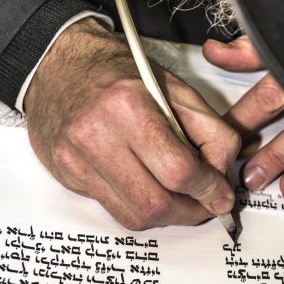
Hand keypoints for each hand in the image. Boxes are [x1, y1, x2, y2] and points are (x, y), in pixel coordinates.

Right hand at [24, 18, 239, 229]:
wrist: (60, 65)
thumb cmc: (122, 73)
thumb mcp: (177, 89)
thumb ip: (210, 131)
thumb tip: (222, 176)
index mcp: (129, 106)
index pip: (179, 170)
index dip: (208, 190)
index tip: (222, 196)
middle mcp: (96, 135)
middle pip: (155, 202)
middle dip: (191, 212)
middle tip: (207, 205)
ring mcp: (76, 159)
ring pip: (134, 215)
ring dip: (168, 218)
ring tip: (183, 202)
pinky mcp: (66, 174)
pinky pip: (113, 210)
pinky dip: (141, 210)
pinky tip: (153, 192)